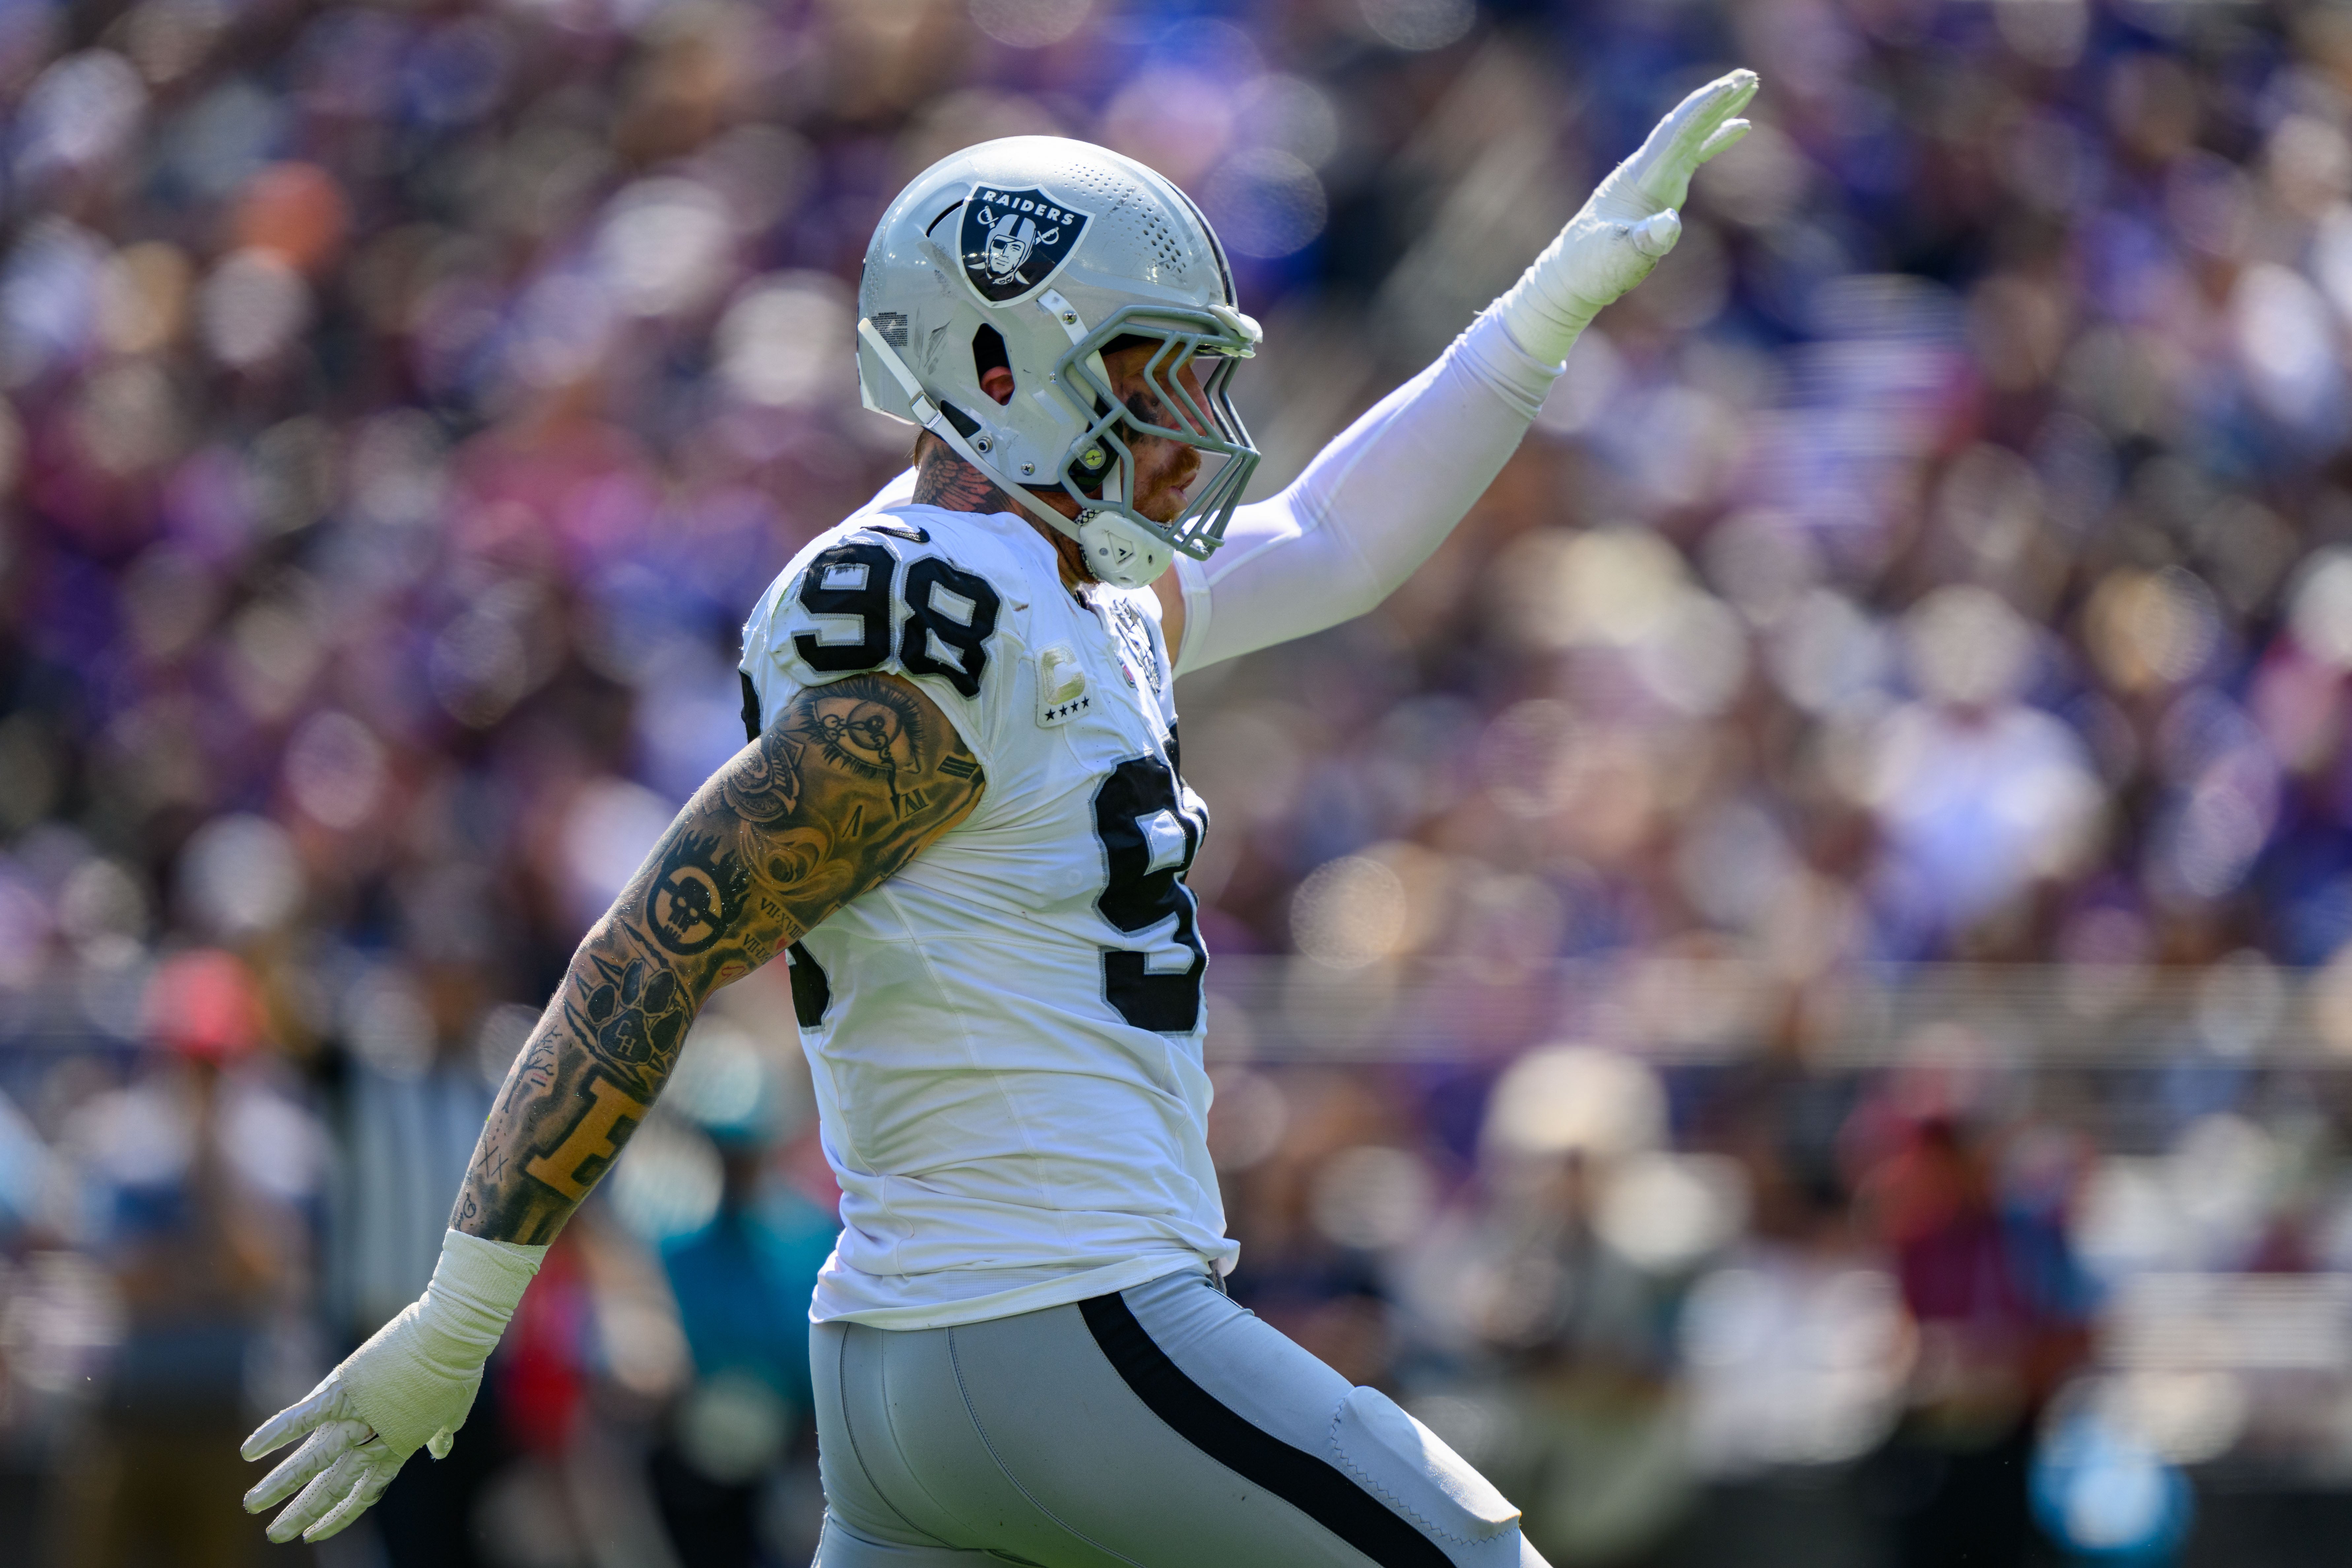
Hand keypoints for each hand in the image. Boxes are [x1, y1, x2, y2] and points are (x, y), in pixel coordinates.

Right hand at [240, 1373, 455, 1543]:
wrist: (450, 1336)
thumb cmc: (458, 1369)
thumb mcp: (455, 1410)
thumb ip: (443, 1433)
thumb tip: (442, 1449)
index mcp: (397, 1448)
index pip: (363, 1494)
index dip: (338, 1515)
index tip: (314, 1534)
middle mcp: (372, 1441)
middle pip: (331, 1487)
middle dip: (301, 1513)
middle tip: (275, 1534)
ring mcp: (355, 1418)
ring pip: (310, 1463)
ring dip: (279, 1486)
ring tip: (251, 1505)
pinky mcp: (341, 1391)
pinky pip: (302, 1416)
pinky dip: (274, 1432)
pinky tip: (248, 1450)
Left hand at [1497, 68, 1759, 360]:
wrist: (1568, 278)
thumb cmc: (1589, 269)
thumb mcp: (1617, 259)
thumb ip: (1644, 242)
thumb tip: (1670, 223)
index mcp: (1637, 179)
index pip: (1674, 134)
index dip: (1702, 110)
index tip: (1728, 87)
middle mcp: (1646, 170)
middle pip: (1685, 125)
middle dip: (1715, 101)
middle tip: (1748, 77)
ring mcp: (1653, 178)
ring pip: (1690, 135)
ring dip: (1718, 112)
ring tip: (1748, 86)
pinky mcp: (1659, 190)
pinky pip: (1692, 156)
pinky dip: (1714, 141)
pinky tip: (1741, 128)